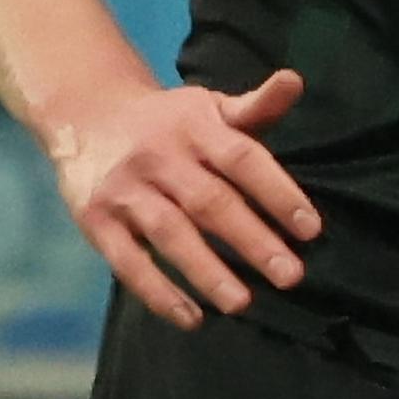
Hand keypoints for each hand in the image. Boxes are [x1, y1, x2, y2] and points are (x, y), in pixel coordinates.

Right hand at [41, 69, 318, 328]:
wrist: (87, 116)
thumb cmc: (168, 121)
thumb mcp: (209, 105)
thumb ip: (255, 106)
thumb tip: (294, 81)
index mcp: (196, 126)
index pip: (243, 159)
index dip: (278, 193)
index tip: (311, 229)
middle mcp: (161, 157)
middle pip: (211, 202)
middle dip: (253, 241)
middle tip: (291, 275)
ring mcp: (126, 190)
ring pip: (170, 235)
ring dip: (207, 272)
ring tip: (243, 303)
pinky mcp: (97, 221)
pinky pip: (129, 262)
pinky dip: (158, 293)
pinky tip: (191, 317)